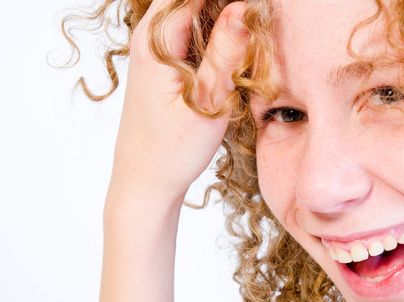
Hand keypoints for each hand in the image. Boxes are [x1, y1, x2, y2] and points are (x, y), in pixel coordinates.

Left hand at [108, 0, 248, 206]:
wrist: (145, 181)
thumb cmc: (171, 151)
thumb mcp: (208, 102)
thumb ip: (225, 52)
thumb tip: (244, 8)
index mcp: (155, 40)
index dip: (230, 2)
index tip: (258, 10)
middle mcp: (149, 36)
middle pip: (193, 0)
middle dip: (227, 8)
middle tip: (257, 21)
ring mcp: (153, 48)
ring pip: (193, 11)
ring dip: (222, 16)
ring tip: (250, 35)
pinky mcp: (162, 62)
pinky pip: (190, 30)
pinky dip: (214, 32)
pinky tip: (233, 48)